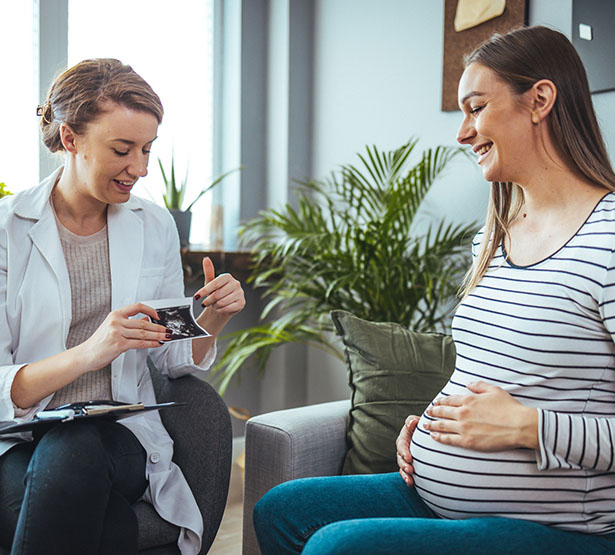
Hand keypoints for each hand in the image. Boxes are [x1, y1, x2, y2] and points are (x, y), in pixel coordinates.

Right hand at [80, 303, 169, 369]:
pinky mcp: (119, 344)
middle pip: (143, 323)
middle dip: (159, 327)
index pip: (136, 306)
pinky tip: (157, 344)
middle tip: (168, 330)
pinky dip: (151, 343)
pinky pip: (140, 343)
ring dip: (158, 336)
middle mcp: (116, 322)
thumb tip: (147, 319)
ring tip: (166, 337)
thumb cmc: (98, 342)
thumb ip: (129, 323)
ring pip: (143, 333)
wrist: (85, 355)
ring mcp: (117, 333)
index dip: (150, 310)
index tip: (158, 316)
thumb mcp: (112, 327)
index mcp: (115, 315)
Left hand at [194, 257, 245, 319]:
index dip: (204, 291)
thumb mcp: (210, 283)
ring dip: (215, 306)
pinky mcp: (242, 303)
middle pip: (217, 294)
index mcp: (227, 277)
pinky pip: (227, 308)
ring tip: (215, 305)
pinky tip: (220, 308)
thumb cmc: (215, 293)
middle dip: (209, 301)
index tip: (196, 296)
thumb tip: (206, 258)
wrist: (222, 306)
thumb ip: (208, 271)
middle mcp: (236, 284)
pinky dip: (221, 310)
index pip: (214, 284)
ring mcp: (240, 293)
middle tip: (206, 303)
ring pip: (222, 302)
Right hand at [396, 415, 419, 485]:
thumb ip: (412, 421)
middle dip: (404, 465)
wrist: (429, 437)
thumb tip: (412, 422)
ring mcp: (406, 460)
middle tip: (410, 470)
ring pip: (402, 468)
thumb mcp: (416, 422)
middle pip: (400, 458)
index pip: (401, 445)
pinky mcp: (411, 467)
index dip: (404, 452)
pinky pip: (407, 474)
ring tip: (410, 480)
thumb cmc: (422, 427)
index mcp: (403, 439)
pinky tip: (412, 484)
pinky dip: (408, 479)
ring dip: (405, 474)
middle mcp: (403, 450)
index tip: (409, 458)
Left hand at [424, 381, 538, 450]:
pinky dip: (439, 437)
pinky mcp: (468, 441)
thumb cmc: (509, 408)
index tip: (435, 403)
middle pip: (442, 412)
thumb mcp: (494, 390)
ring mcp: (464, 427)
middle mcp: (463, 413)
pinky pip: (449, 439)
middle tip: (427, 413)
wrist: (519, 426)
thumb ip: (479, 386)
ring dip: (432, 424)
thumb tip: (468, 383)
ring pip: (442, 425)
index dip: (440, 402)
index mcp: (468, 400)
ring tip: (425, 424)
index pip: (448, 400)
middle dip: (433, 412)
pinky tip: (434, 436)